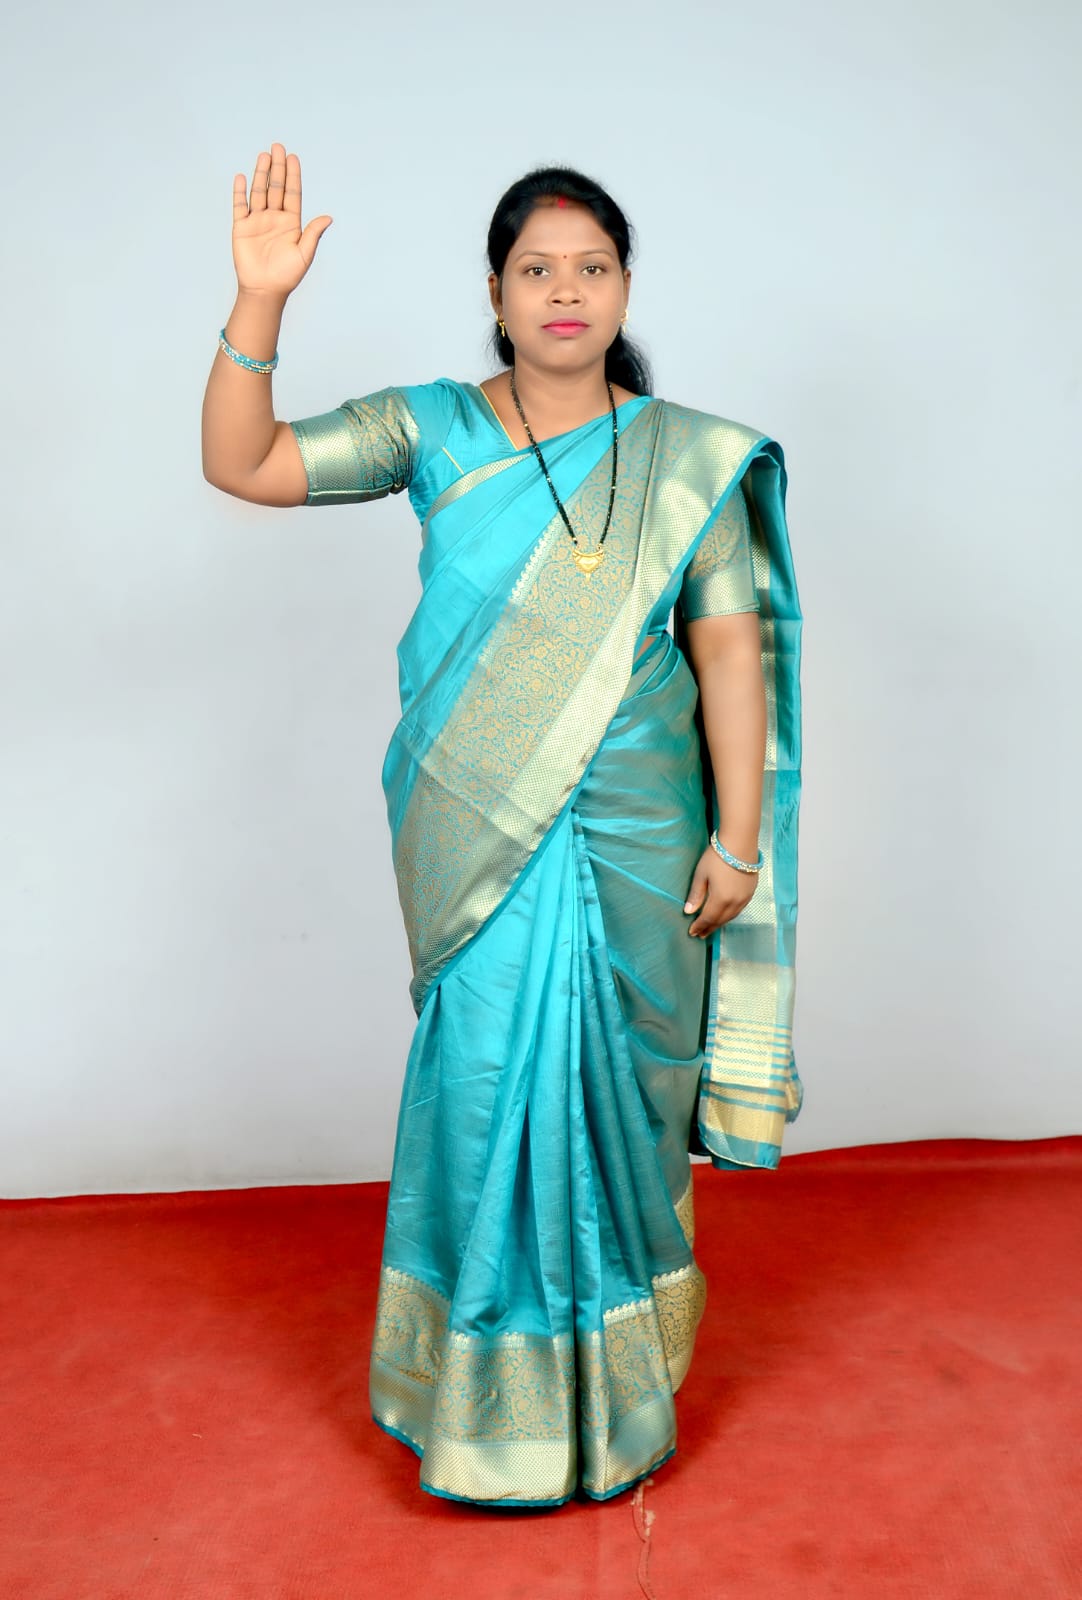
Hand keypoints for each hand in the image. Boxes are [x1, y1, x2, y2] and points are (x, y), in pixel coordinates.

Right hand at [231, 143, 332, 298]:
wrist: (265, 290)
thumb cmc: (287, 276)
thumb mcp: (305, 254)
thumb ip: (314, 234)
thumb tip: (329, 217)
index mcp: (291, 223)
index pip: (293, 193)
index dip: (293, 175)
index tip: (294, 157)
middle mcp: (274, 218)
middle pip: (276, 188)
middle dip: (277, 168)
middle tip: (278, 147)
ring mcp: (257, 221)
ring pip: (259, 192)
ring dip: (261, 174)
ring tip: (264, 156)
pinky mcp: (241, 227)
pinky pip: (240, 205)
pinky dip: (239, 191)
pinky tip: (241, 176)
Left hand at [683, 847, 758, 937]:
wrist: (740, 842)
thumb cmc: (717, 856)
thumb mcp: (701, 874)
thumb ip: (696, 895)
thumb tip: (688, 911)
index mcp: (721, 899)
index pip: (708, 918)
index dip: (699, 926)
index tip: (692, 932)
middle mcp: (735, 902)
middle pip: (720, 920)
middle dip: (709, 928)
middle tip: (700, 934)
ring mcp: (745, 898)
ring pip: (731, 916)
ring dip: (720, 923)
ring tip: (711, 927)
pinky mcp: (750, 892)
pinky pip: (739, 909)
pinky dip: (730, 915)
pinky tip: (725, 915)